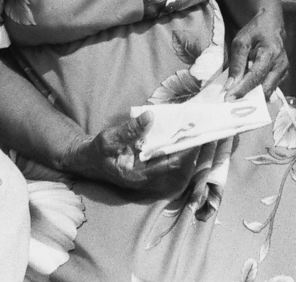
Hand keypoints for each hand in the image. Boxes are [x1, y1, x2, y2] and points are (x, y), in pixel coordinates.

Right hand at [63, 113, 196, 195]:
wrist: (88, 160)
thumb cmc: (97, 152)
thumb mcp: (108, 139)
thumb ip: (128, 131)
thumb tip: (150, 117)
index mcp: (139, 175)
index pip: (171, 165)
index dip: (186, 152)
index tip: (198, 136)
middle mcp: (149, 178)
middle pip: (178, 166)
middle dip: (193, 151)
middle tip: (207, 132)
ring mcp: (150, 172)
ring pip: (176, 163)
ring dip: (189, 149)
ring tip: (203, 132)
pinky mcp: (151, 165)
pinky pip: (170, 158)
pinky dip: (180, 148)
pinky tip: (187, 135)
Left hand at [225, 6, 288, 100]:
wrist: (272, 24)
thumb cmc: (255, 30)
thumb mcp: (241, 42)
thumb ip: (237, 64)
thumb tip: (231, 85)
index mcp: (271, 53)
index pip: (255, 77)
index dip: (242, 89)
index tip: (229, 98)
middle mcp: (280, 64)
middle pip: (265, 89)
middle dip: (249, 98)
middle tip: (232, 103)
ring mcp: (284, 70)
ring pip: (268, 91)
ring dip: (253, 96)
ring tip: (238, 98)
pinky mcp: (283, 74)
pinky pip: (270, 87)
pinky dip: (258, 91)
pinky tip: (247, 91)